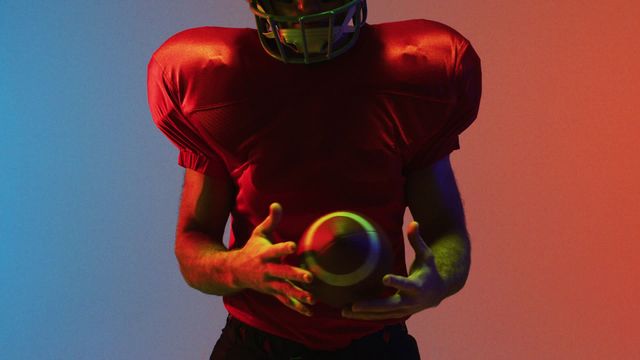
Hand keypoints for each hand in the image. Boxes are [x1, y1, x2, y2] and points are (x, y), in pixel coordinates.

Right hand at [230, 202, 315, 316]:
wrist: (235, 271)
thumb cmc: (252, 249)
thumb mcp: (259, 233)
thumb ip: (271, 220)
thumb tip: (277, 204)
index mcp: (265, 254)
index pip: (275, 250)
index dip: (283, 248)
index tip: (293, 246)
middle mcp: (267, 270)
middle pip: (283, 273)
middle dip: (296, 276)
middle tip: (310, 278)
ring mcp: (270, 283)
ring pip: (285, 290)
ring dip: (299, 295)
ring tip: (313, 298)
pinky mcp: (273, 292)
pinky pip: (285, 301)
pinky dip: (297, 307)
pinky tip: (310, 312)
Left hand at [341, 222, 446, 319]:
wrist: (436, 293)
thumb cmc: (428, 270)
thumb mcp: (426, 255)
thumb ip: (417, 240)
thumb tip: (414, 222)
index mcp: (418, 286)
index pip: (407, 284)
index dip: (397, 282)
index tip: (385, 278)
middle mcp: (410, 301)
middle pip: (389, 305)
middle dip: (372, 306)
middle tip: (355, 305)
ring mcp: (402, 310)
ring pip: (381, 314)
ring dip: (363, 314)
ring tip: (344, 311)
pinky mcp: (396, 314)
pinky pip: (378, 316)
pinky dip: (364, 316)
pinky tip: (347, 312)